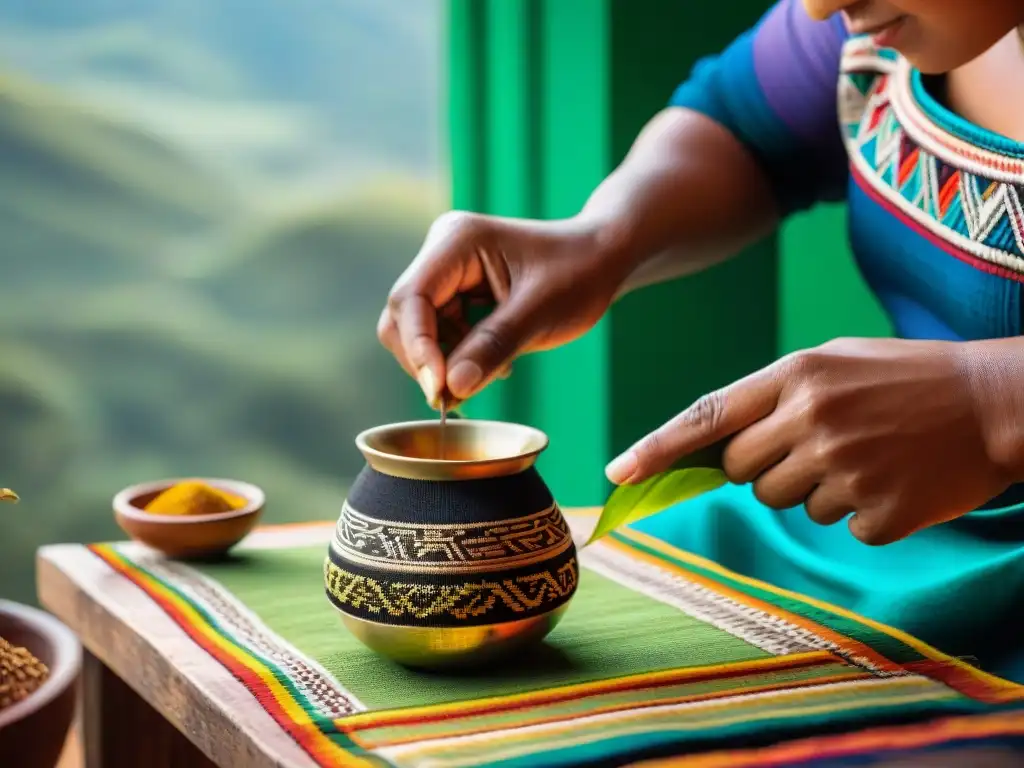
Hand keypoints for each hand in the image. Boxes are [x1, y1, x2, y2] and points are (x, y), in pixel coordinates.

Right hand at [379, 212, 628, 405]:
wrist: (603, 258)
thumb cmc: (579, 273)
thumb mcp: (540, 314)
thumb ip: (493, 347)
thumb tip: (451, 388)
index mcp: (457, 240)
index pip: (411, 299)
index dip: (418, 348)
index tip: (439, 391)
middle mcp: (443, 251)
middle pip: (403, 316)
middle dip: (425, 360)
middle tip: (458, 397)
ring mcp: (447, 272)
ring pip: (416, 330)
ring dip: (444, 363)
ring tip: (494, 372)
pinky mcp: (456, 293)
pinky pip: (438, 334)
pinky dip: (458, 358)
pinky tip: (495, 363)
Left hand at [605, 338, 1014, 544]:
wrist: (997, 403)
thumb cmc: (907, 378)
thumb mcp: (834, 362)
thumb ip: (772, 396)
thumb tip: (717, 445)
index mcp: (796, 375)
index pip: (706, 417)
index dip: (656, 447)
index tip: (616, 472)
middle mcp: (811, 420)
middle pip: (742, 472)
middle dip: (765, 466)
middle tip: (817, 443)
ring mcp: (845, 468)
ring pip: (787, 503)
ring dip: (815, 487)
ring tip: (865, 453)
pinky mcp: (877, 513)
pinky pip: (838, 525)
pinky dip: (860, 509)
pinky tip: (894, 477)